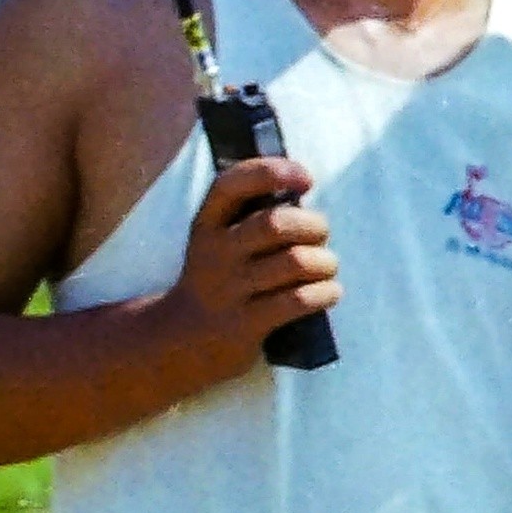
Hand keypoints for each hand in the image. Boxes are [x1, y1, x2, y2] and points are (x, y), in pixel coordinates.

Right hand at [172, 156, 340, 356]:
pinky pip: (298, 300)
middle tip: (322, 235)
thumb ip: (251, 216)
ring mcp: (228, 289)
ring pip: (294, 262)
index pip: (232, 184)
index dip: (272, 172)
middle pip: (275, 224)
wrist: (181, 340)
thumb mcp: (219, 242)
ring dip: (325, 262)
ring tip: (328, 267)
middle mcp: (214, 253)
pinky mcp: (245, 323)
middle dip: (313, 225)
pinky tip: (329, 292)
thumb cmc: (220, 279)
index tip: (306, 179)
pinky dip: (325, 293)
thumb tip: (306, 194)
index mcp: (207, 224)